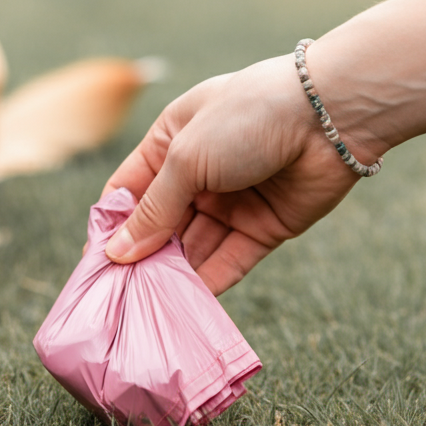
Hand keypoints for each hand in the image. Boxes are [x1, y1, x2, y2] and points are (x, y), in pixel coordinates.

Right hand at [101, 54, 368, 294]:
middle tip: (118, 297)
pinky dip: (208, 283)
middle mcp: (198, 174)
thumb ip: (153, 210)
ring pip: (193, 247)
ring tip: (146, 309)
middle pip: (159, 224)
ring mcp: (231, 202)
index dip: (111, 225)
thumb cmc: (247, 118)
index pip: (129, 190)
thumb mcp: (186, 158)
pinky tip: (185, 307)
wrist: (331, 115)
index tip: (94, 264)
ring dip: (172, 276)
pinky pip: (228, 260)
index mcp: (171, 142)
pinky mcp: (263, 228)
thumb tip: (117, 253)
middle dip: (141, 258)